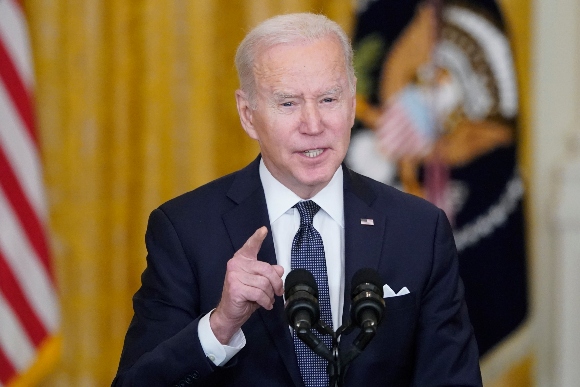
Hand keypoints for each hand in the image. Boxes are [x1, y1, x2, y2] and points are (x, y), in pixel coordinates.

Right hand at [210, 226, 283, 343]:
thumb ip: (267, 274)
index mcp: (241, 260)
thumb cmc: (244, 296)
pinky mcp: (236, 288)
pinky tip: (265, 304)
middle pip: (266, 269)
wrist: (229, 314)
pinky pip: (259, 293)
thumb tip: (279, 269)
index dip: (257, 238)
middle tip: (279, 292)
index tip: (264, 230)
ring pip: (264, 283)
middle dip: (276, 283)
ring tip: (268, 299)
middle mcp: (235, 265)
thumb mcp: (258, 283)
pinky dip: (266, 301)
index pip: (250, 246)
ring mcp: (234, 276)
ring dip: (270, 294)